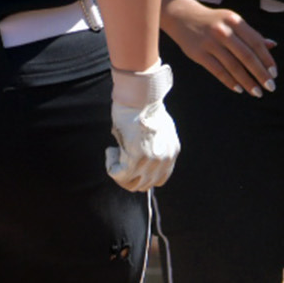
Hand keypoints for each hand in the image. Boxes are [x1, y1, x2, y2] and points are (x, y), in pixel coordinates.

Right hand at [107, 63, 179, 191]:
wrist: (141, 97)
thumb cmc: (145, 108)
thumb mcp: (159, 129)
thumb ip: (154, 146)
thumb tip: (138, 157)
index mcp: (172, 151)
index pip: (159, 179)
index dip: (142, 176)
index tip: (130, 164)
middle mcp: (165, 159)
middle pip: (145, 185)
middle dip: (129, 176)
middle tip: (119, 160)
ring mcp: (152, 161)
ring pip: (131, 184)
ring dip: (119, 172)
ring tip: (115, 152)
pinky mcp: (136, 159)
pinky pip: (118, 175)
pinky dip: (111, 166)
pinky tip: (111, 150)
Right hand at [162, 0, 277, 95]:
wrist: (183, 17)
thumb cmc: (214, 21)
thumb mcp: (233, 21)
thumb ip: (251, 34)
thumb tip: (273, 45)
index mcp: (235, 21)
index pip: (256, 43)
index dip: (267, 59)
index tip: (274, 73)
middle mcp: (224, 31)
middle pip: (247, 56)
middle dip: (260, 74)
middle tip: (270, 87)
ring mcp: (210, 43)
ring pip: (233, 66)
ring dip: (247, 81)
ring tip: (257, 92)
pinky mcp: (199, 54)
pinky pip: (217, 71)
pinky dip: (230, 81)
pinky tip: (239, 89)